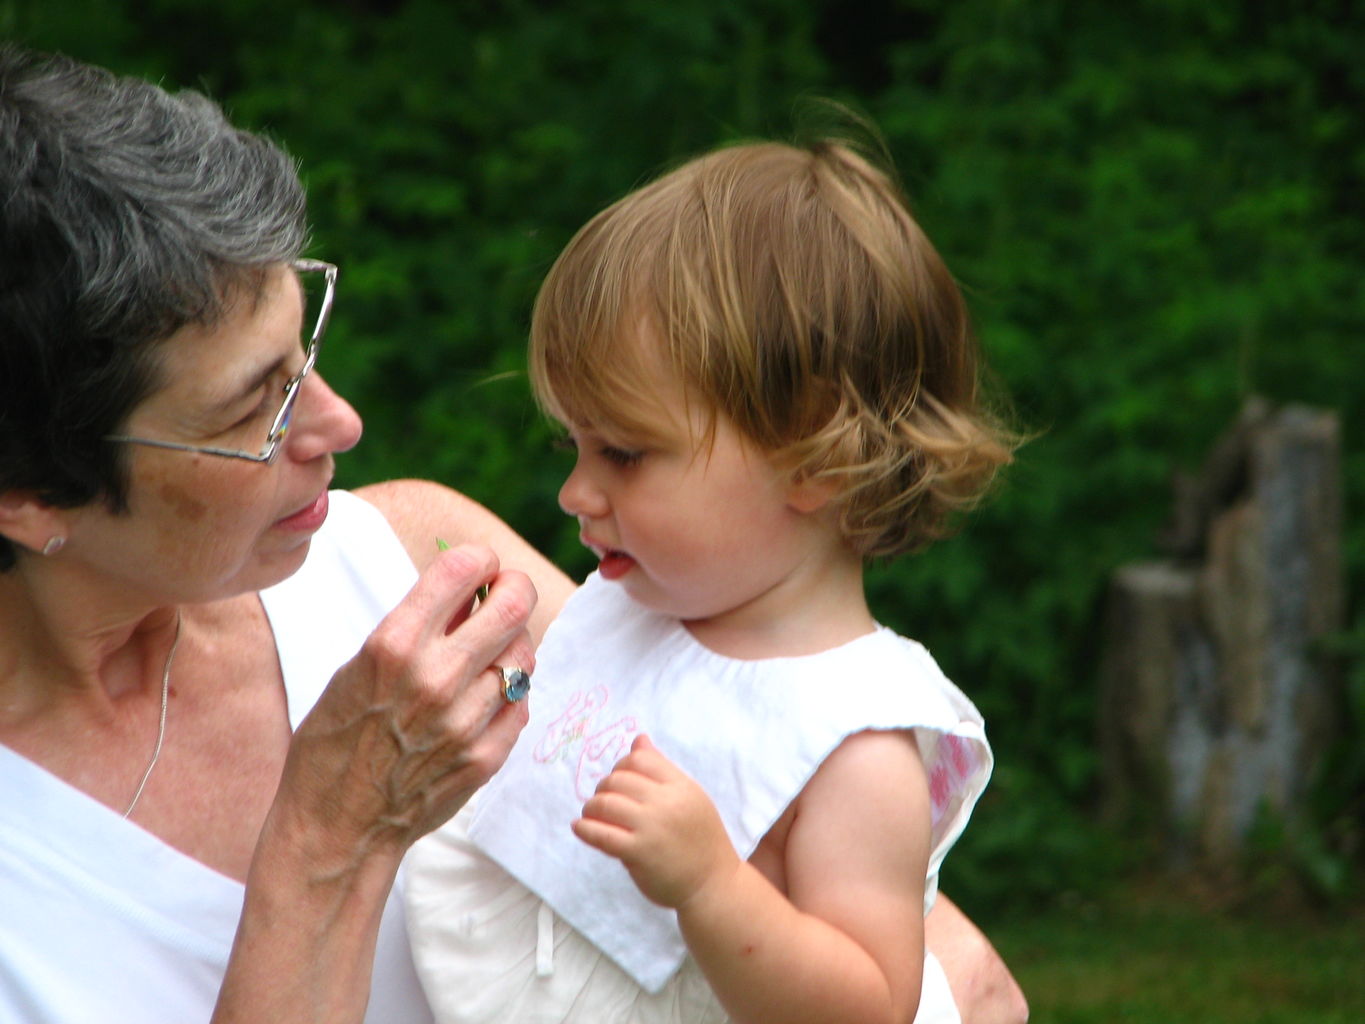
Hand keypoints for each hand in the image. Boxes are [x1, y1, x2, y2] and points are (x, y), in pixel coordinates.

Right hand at [274, 542, 536, 870]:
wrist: (336, 825)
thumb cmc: (337, 739)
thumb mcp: (358, 667)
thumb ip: (416, 626)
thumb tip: (468, 587)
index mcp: (393, 645)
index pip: (462, 568)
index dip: (479, 559)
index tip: (480, 566)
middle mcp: (435, 678)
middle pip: (514, 604)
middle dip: (514, 588)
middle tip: (506, 594)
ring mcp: (465, 720)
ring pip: (525, 654)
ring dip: (511, 646)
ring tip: (489, 656)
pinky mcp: (487, 756)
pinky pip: (523, 702)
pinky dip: (510, 694)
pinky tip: (485, 700)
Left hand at [572, 734, 739, 908]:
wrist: (713, 883)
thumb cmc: (701, 839)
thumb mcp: (690, 796)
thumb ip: (662, 769)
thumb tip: (639, 740)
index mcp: (681, 786)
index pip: (639, 759)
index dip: (622, 766)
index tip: (619, 781)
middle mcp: (667, 802)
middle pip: (619, 779)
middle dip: (604, 787)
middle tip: (604, 801)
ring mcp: (652, 828)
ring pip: (606, 803)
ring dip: (591, 807)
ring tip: (591, 814)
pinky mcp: (639, 853)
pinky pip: (602, 834)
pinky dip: (585, 828)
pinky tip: (579, 827)